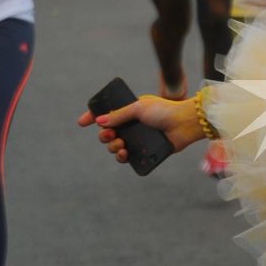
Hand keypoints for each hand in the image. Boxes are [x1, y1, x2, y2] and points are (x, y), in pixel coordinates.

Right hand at [77, 94, 205, 161]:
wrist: (184, 124)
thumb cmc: (164, 111)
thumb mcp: (138, 108)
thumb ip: (119, 115)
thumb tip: (100, 121)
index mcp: (130, 111)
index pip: (107, 114)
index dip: (93, 118)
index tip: (82, 122)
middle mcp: (132, 125)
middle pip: (108, 133)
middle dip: (105, 136)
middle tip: (111, 135)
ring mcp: (138, 138)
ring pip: (116, 146)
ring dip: (113, 147)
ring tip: (120, 145)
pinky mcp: (145, 151)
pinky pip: (128, 157)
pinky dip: (122, 157)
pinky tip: (124, 154)